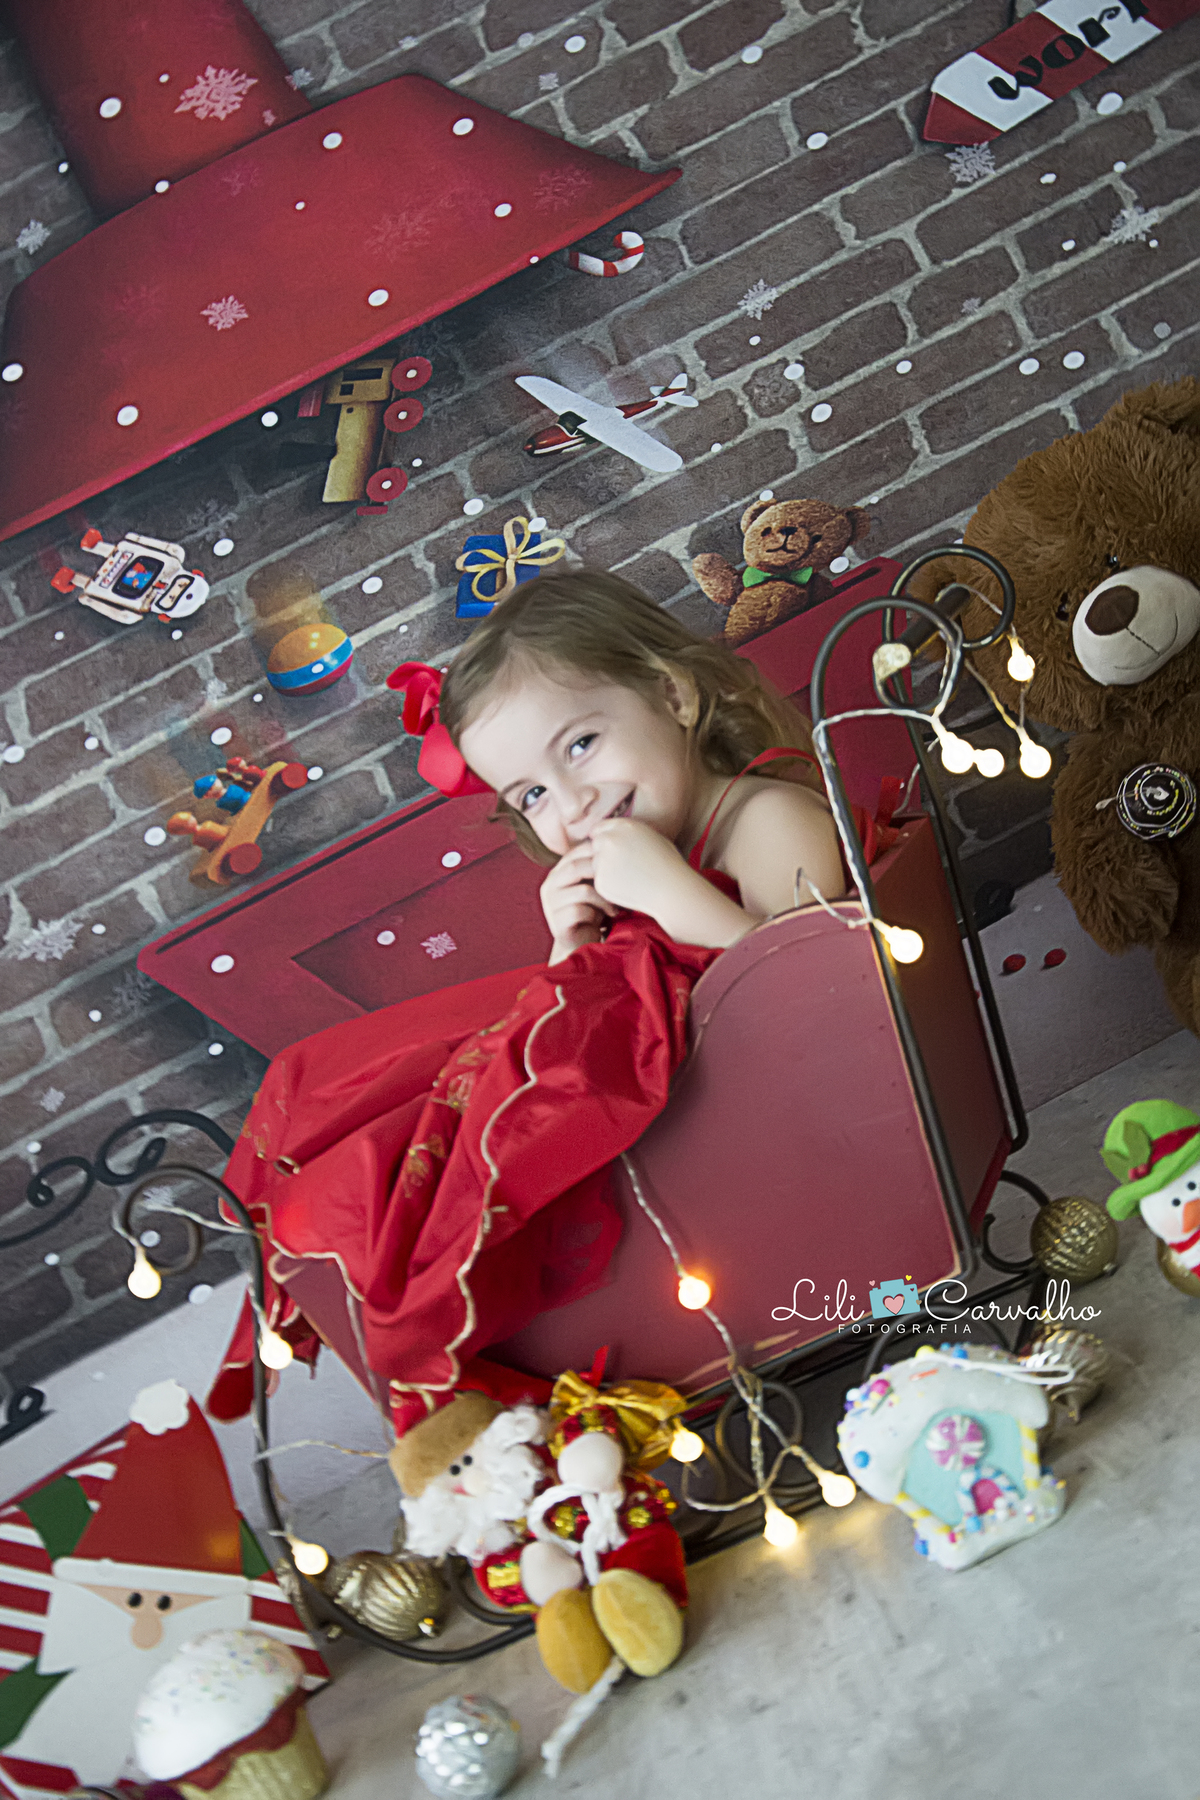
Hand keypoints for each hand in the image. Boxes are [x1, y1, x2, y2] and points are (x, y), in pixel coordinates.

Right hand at [540, 842, 616, 964]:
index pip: (576, 852)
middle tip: (620, 881)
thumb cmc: (594, 910)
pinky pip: (581, 910)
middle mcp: (549, 885)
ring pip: (582, 891)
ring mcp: (551, 905)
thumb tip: (618, 839)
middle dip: (601, 872)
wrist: (583, 943)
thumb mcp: (594, 884)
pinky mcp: (557, 923)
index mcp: (557, 872)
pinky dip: (599, 913)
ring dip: (604, 898)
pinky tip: (607, 918)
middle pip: (575, 867)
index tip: (620, 858)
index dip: (598, 852)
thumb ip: (597, 867)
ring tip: (616, 906)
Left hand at [589, 818, 689, 917]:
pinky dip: (610, 886)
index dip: (603, 839)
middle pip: (594, 845)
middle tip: (620, 866)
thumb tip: (612, 836)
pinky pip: (600, 882)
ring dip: (606, 870)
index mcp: (624, 826)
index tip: (609, 849)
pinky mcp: (601, 880)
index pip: (599, 828)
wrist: (672, 888)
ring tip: (631, 878)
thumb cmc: (668, 863)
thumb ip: (628, 834)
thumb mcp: (651, 837)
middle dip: (602, 854)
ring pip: (595, 864)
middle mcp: (610, 840)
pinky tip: (629, 887)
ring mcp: (603, 860)